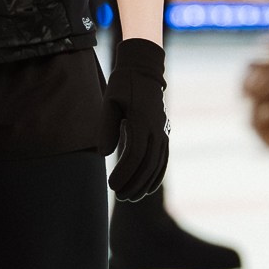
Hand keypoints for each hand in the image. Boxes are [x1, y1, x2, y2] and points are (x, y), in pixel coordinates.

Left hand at [106, 37, 169, 200]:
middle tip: (119, 195)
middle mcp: (156, 128)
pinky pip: (163, 159)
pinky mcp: (164, 133)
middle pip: (148, 164)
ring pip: (157, 165)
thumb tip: (104, 154)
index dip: (124, 173)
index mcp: (141, 120)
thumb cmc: (123, 86)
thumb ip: (106, 128)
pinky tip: (147, 189)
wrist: (144, 71)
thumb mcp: (110, 102)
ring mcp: (162, 132)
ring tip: (130, 197)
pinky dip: (157, 176)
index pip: (135, 154)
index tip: (112, 185)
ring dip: (144, 183)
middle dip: (134, 183)